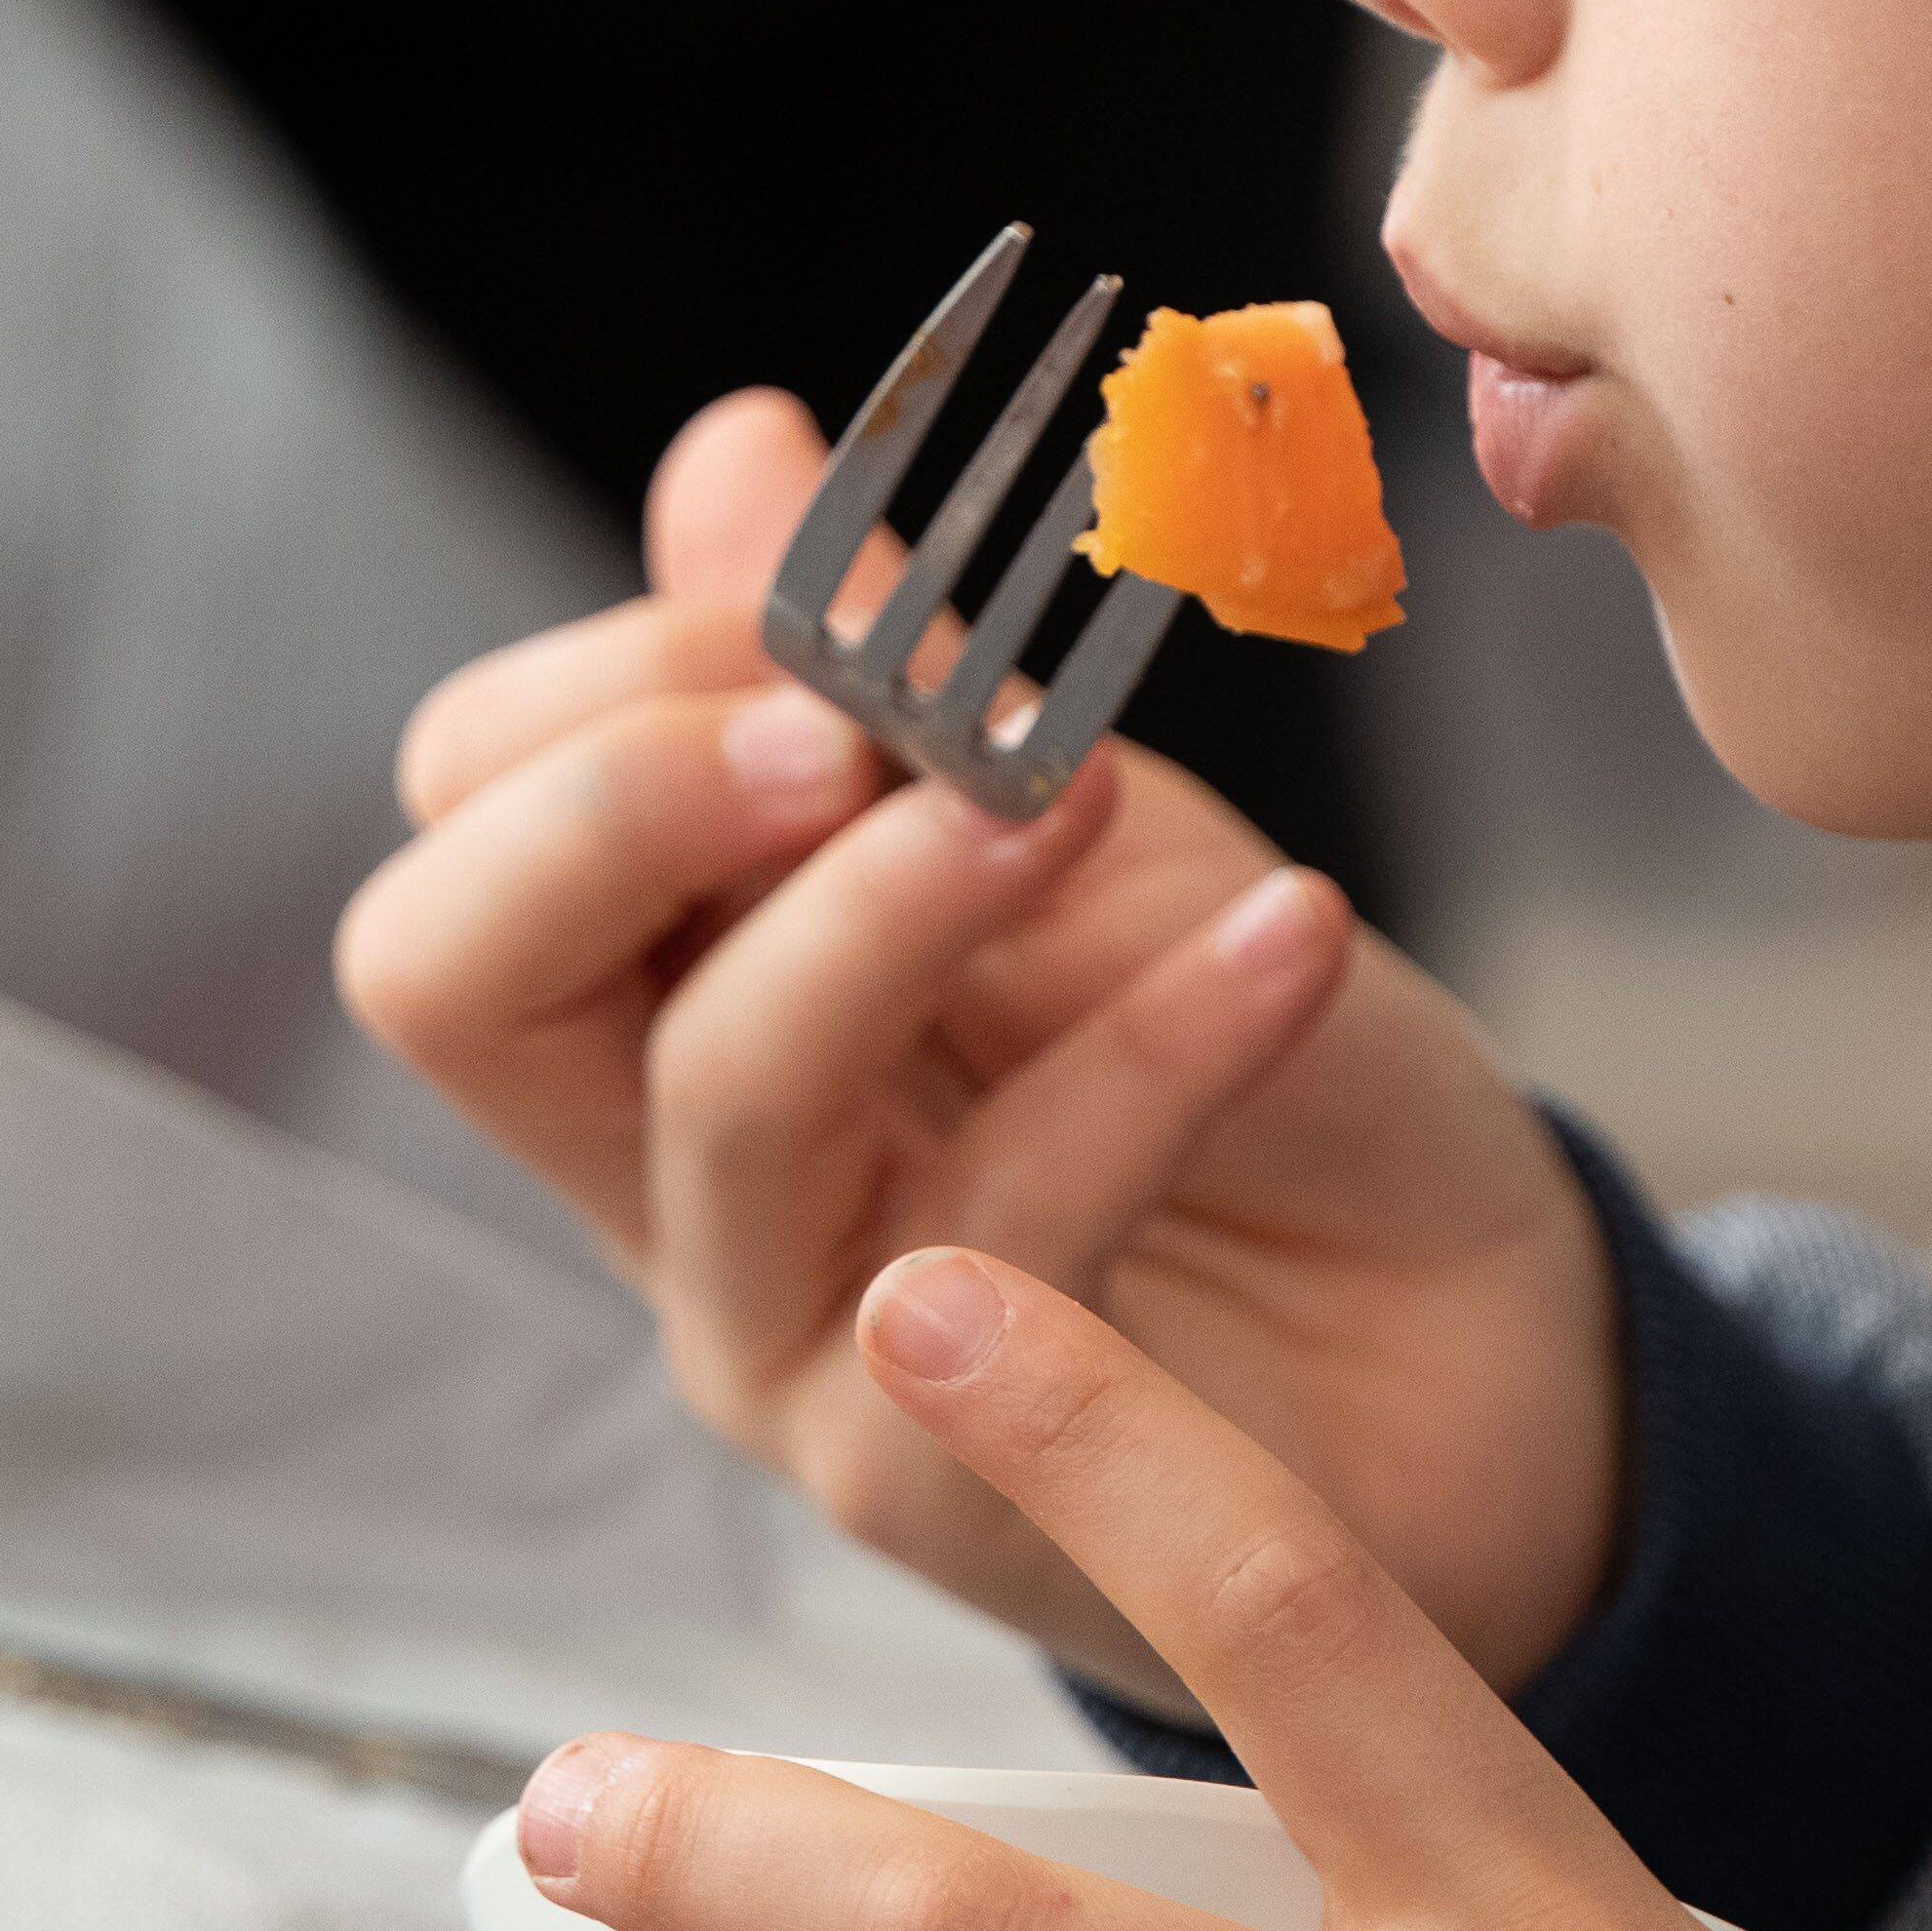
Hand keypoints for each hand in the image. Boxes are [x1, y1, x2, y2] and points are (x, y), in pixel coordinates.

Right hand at [339, 391, 1620, 1691]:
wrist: (1483, 1336)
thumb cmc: (1264, 1076)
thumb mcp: (1085, 823)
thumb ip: (890, 671)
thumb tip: (735, 441)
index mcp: (666, 999)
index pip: (463, 817)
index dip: (612, 686)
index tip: (831, 616)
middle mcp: (672, 1180)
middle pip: (448, 972)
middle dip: (624, 805)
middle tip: (847, 727)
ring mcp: (790, 1341)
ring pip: (722, 1098)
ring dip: (891, 910)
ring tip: (1065, 795)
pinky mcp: (955, 1489)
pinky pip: (998, 1251)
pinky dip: (1151, 1057)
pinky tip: (1295, 941)